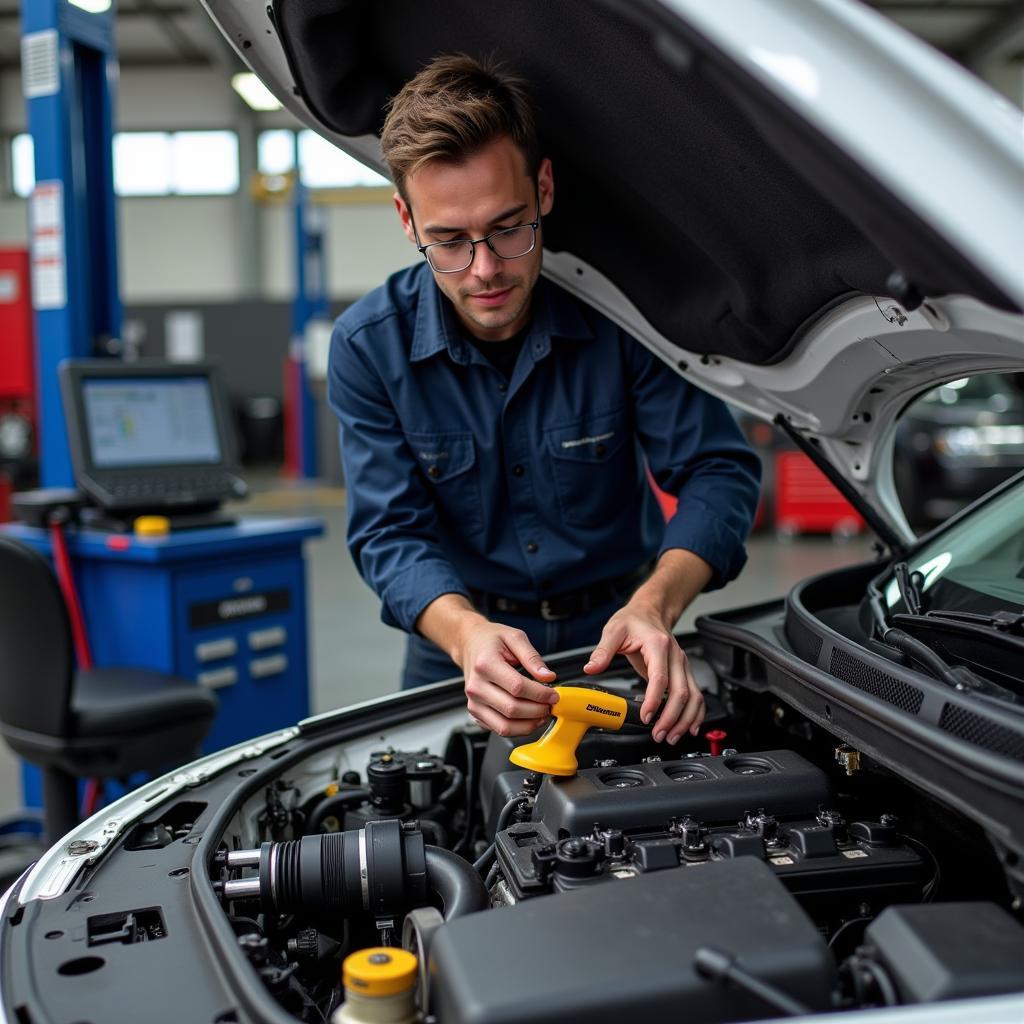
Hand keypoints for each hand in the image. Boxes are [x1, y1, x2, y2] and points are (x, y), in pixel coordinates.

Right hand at [455, 621, 558, 736]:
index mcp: (485, 664)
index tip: (554, 694)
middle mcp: (476, 686)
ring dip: (529, 725)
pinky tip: (529, 719)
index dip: (540, 694)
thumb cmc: (491, 640)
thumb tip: (548, 677)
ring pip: (505, 726)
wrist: (470, 645)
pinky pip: (499, 729)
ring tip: (542, 715)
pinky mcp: (475, 713)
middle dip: (538, 710)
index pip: (517, 687)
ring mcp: (473, 702)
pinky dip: (518, 729)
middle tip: (551, 705)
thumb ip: (532, 658)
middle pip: (512, 709)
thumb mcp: (515, 637)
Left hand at [583, 602, 703, 743]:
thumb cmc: (633, 621)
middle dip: (672, 718)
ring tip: (671, 736)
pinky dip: (696, 713)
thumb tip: (592, 668)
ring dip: (685, 719)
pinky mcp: (683, 672)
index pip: (661, 678)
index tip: (646, 716)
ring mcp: (682, 664)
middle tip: (658, 734)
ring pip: (693, 696)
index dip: (655, 700)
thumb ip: (603, 651)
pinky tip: (690, 727)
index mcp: (658, 645)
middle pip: (681, 692)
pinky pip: (696, 695)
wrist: (649, 612)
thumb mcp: (613, 631)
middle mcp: (675, 656)